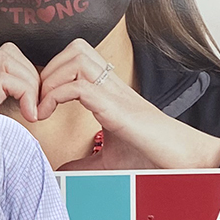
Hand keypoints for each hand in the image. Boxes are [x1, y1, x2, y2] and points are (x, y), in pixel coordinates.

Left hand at [37, 40, 219, 168]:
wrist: (182, 160)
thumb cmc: (151, 156)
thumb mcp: (108, 160)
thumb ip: (83, 163)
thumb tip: (59, 171)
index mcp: (109, 91)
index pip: (76, 58)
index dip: (52, 72)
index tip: (40, 101)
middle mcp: (112, 85)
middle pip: (75, 48)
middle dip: (48, 70)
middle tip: (38, 99)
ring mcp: (115, 93)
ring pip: (75, 58)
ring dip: (50, 79)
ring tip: (42, 106)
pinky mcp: (116, 108)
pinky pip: (79, 86)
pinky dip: (56, 95)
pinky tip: (48, 115)